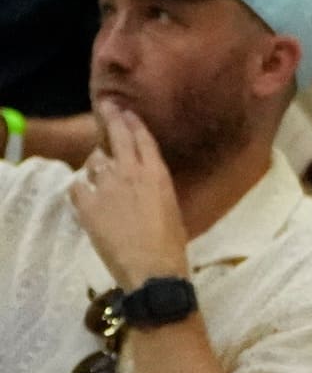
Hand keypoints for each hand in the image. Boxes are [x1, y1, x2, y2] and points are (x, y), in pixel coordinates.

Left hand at [67, 107, 190, 288]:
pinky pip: (77, 185)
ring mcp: (106, 186)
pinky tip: (85, 191)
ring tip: (98, 164)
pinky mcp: (87, 204)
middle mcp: (130, 172)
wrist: (151, 266)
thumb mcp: (170, 205)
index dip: (133, 122)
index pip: (142, 138)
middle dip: (111, 118)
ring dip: (96, 160)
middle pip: (117, 136)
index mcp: (157, 173)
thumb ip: (154, 186)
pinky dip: (81, 186)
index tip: (126, 111)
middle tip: (106, 106)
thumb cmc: (171, 241)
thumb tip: (143, 179)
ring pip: (94, 159)